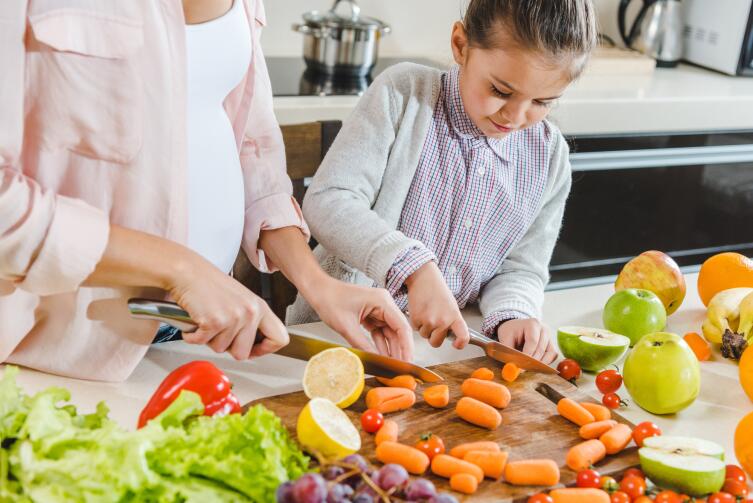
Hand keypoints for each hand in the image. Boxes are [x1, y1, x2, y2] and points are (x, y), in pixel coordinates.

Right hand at [169, 258, 287, 359]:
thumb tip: (252, 346)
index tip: (252, 349)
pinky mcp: (214, 321)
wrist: (186, 271)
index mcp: (260, 307)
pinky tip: (196, 320)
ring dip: (209, 338)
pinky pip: (201, 343)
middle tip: (218, 331)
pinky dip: (193, 336)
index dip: (265, 349)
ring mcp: (234, 317)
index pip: (279, 338)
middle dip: (227, 347)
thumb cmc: (208, 284)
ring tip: (207, 319)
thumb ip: (250, 320)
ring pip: (221, 349)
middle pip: (243, 353)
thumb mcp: (241, 300)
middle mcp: (250, 312)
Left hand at [311, 279, 413, 360]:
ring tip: (392, 365)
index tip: (408, 362)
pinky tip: (382, 356)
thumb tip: (376, 360)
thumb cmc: (330, 300)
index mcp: (382, 301)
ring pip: (389, 332)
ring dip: (390, 348)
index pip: (402, 326)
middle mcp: (384, 303)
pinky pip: (380, 331)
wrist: (318, 290)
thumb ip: (363, 345)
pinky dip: (380, 343)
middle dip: (399, 349)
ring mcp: (378, 309)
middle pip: (398, 330)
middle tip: (401, 368)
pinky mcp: (371, 314)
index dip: (406, 346)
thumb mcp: (346, 326)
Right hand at [404, 262, 468, 348]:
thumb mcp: (451, 306)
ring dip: (424, 328)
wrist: (424, 278)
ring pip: (425, 335)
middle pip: (436, 342)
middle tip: (433, 324)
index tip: (456, 344)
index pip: (463, 337)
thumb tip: (452, 336)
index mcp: (455, 316)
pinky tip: (420, 311)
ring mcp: (429, 321)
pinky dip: (416, 322)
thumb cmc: (438, 290)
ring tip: (426, 313)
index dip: (460, 344)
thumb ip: (452, 321)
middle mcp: (443, 321)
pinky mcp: (416, 319)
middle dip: (434, 336)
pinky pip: (416, 329)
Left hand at [496, 318, 557, 363]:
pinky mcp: (551, 344)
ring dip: (540, 363)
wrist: (515, 327)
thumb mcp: (506, 338)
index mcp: (532, 324)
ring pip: (550, 353)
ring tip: (528, 368)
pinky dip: (545, 362)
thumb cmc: (511, 332)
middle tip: (523, 370)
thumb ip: (509, 352)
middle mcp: (544, 329)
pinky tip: (535, 366)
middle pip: (541, 348)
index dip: (527, 355)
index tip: (521, 366)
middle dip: (532, 362)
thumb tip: (512, 367)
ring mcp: (549, 336)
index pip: (532, 341)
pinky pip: (552, 355)